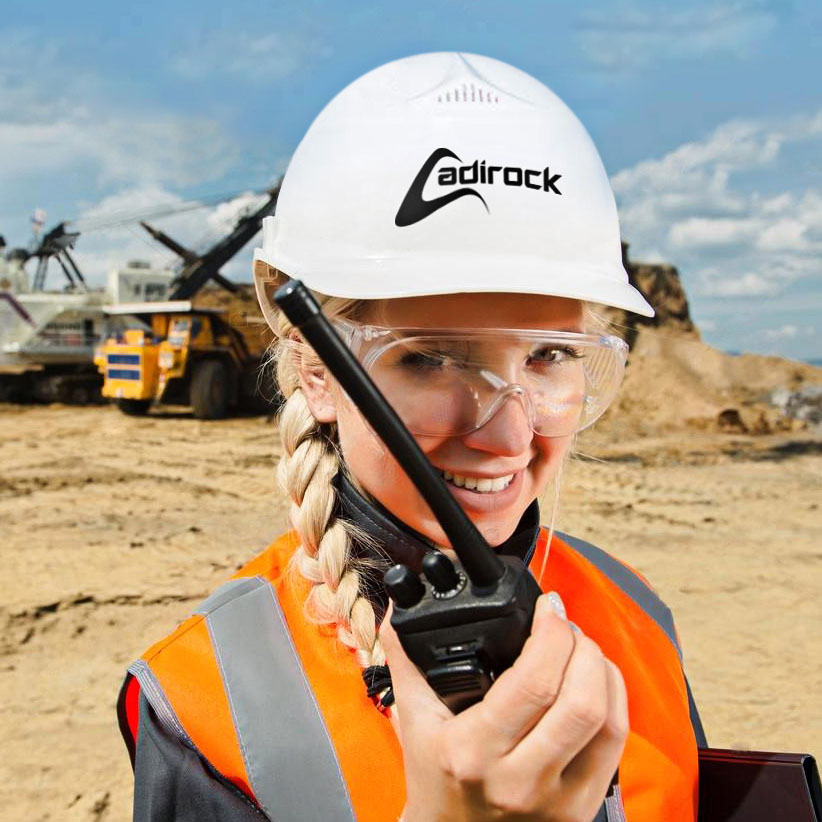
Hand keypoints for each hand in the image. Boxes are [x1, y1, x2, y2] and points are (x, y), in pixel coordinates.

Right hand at [380, 593, 628, 821]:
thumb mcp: (414, 720)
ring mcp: (556, 799)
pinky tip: (597, 679)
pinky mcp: (582, 809)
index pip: (532, 684)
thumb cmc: (435, 778)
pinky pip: (616, 745)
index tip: (547, 608)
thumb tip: (398, 611)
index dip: (551, 635)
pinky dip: (615, 700)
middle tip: (565, 626)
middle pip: (579, 702)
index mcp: (472, 750)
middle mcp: (518, 779)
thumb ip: (406, 659)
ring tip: (582, 648)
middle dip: (582, 647)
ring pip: (605, 722)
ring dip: (602, 670)